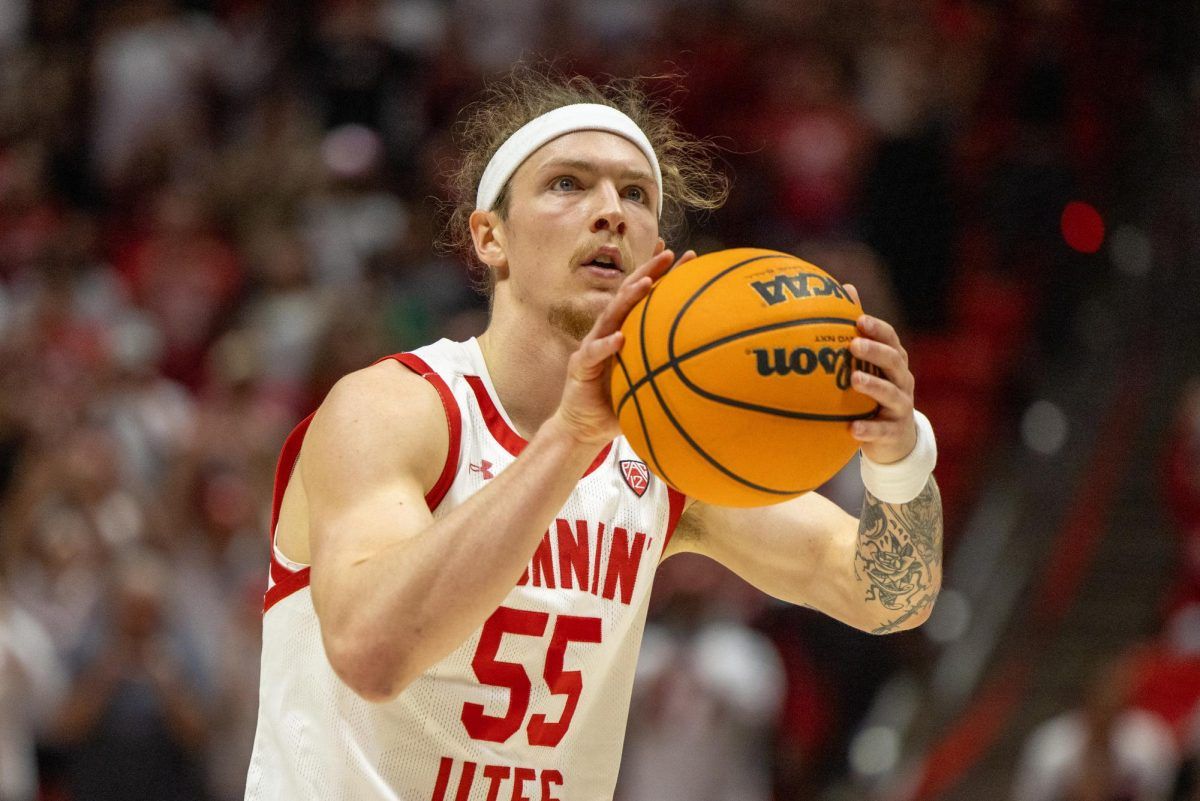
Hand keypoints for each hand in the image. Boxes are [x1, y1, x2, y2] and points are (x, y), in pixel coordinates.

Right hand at [554, 249, 695, 445]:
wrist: (585, 428)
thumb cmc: (620, 404)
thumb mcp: (650, 383)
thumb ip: (672, 371)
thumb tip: (714, 368)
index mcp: (625, 330)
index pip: (646, 297)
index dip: (664, 275)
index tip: (689, 257)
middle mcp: (608, 331)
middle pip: (628, 293)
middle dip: (648, 271)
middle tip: (670, 253)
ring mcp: (593, 345)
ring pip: (610, 315)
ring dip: (628, 297)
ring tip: (646, 283)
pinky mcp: (580, 365)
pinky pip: (594, 352)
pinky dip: (607, 345)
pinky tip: (619, 339)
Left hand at [843, 284, 916, 464]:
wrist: (895, 440)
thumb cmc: (874, 394)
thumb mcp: (869, 366)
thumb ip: (858, 332)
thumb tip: (844, 288)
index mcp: (895, 362)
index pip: (891, 339)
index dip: (878, 329)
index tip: (859, 319)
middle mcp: (902, 381)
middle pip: (894, 361)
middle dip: (876, 351)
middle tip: (853, 344)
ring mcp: (901, 406)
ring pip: (891, 394)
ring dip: (873, 385)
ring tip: (854, 379)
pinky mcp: (894, 432)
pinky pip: (882, 430)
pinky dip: (868, 429)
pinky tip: (852, 429)